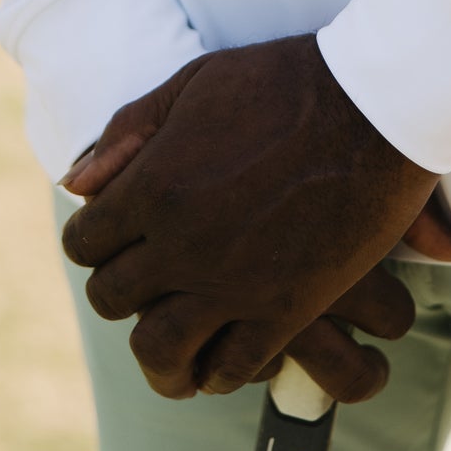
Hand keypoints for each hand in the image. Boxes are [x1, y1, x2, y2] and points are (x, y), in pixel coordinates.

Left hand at [59, 36, 450, 402]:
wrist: (374, 102)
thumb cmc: (284, 79)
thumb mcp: (194, 82)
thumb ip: (130, 131)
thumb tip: (76, 182)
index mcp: (154, 184)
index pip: (86, 241)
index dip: (92, 242)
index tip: (111, 242)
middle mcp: (180, 242)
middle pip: (113, 297)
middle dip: (121, 292)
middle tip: (143, 286)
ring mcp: (231, 282)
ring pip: (160, 349)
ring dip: (159, 355)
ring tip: (171, 353)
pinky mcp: (284, 309)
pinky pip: (231, 366)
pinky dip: (219, 371)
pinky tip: (223, 359)